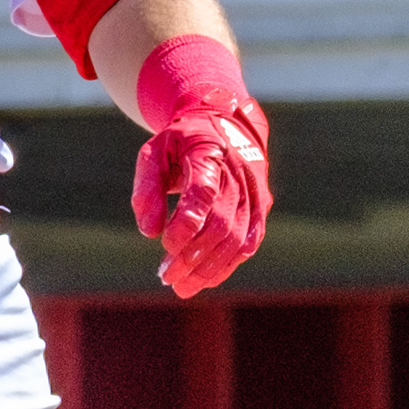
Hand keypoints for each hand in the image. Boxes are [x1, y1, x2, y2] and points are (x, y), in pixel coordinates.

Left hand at [132, 98, 270, 298]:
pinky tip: (204, 280)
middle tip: (165, 276)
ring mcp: (254, 191)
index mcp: (209, 152)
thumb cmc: (182, 142)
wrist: (225, 122)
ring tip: (181, 286)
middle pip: (221, 223)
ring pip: (236, 240)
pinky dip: (227, 265)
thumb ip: (147, 188)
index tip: (165, 244)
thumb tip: (148, 232)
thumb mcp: (155, 152)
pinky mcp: (261, 207)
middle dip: (192, 255)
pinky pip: (249, 243)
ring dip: (208, 268)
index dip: (187, 222)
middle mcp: (238, 173)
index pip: (204, 191)